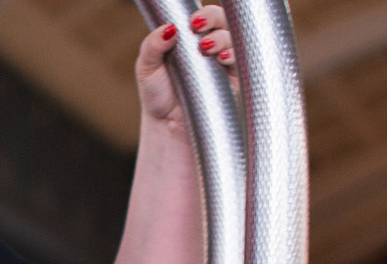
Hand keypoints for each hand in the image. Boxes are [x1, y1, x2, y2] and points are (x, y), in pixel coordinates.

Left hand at [135, 11, 235, 132]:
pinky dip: (233, 56)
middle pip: (221, 20)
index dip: (201, 14)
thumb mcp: (146, 68)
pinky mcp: (232, 78)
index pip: (201, 15)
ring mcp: (222, 60)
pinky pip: (240, 61)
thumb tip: (169, 28)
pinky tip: (222, 59)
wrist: (168, 126)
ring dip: (221, 38)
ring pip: (232, 38)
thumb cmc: (157, 94)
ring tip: (206, 47)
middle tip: (199, 26)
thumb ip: (152, 45)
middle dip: (213, 18)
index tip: (191, 22)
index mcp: (189, 36)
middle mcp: (208, 44)